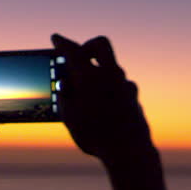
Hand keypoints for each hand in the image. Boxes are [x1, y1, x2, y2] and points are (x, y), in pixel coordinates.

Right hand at [51, 34, 154, 164]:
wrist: (129, 151)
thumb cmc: (95, 135)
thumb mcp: (70, 116)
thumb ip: (65, 96)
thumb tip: (65, 83)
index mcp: (89, 76)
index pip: (73, 50)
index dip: (62, 42)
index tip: (56, 38)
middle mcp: (110, 75)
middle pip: (100, 44)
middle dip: (87, 45)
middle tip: (78, 55)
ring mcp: (125, 84)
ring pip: (111, 66)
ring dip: (98, 71)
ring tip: (86, 89)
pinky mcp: (134, 96)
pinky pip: (119, 84)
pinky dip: (109, 88)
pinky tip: (102, 103)